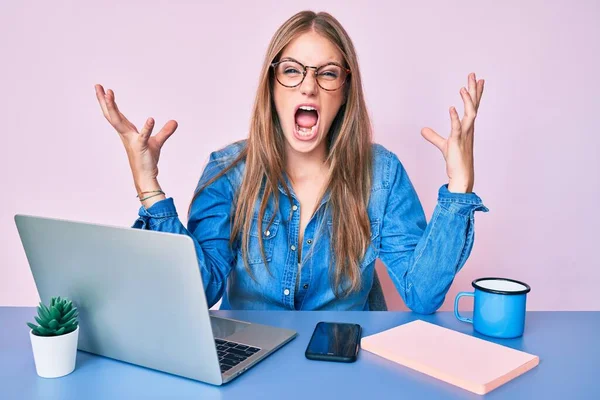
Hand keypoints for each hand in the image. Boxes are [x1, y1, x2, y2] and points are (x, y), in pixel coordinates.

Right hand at [94, 84, 177, 190]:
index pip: (115, 114)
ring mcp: (132, 140)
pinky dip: (147, 128)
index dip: (109, 102)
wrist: (146, 175)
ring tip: (109, 93)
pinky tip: (151, 119)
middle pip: (111, 115)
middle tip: (97, 86)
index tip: (102, 89)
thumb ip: (165, 131)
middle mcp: (126, 134)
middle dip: (103, 101)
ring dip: (113, 107)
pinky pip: (144, 136)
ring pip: (118, 122)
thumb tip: (175, 122)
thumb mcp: (157, 142)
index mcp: (127, 131)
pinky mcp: (141, 148)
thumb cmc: (147, 159)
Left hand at [421, 73, 484, 192]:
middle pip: (473, 105)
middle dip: (474, 90)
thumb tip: (422, 130)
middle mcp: (468, 129)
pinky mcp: (457, 142)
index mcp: (467, 127)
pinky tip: (451, 108)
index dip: (476, 94)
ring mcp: (464, 135)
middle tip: (474, 75)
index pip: (473, 107)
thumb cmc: (455, 161)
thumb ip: (433, 136)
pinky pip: (457, 128)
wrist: (461, 176)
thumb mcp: (443, 145)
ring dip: (467, 101)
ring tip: (463, 88)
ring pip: (469, 114)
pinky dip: (454, 118)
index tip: (479, 80)